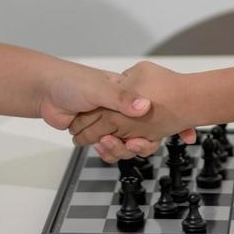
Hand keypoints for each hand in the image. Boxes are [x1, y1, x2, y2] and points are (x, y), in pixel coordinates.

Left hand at [69, 61, 195, 158]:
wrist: (45, 91)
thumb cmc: (73, 82)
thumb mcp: (100, 88)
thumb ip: (122, 98)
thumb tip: (144, 106)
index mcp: (129, 96)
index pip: (157, 109)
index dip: (174, 122)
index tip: (188, 134)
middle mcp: (123, 111)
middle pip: (145, 134)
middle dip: (142, 144)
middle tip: (134, 144)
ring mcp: (110, 124)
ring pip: (126, 145)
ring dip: (120, 150)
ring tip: (106, 144)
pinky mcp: (96, 135)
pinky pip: (110, 150)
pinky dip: (107, 152)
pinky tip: (99, 146)